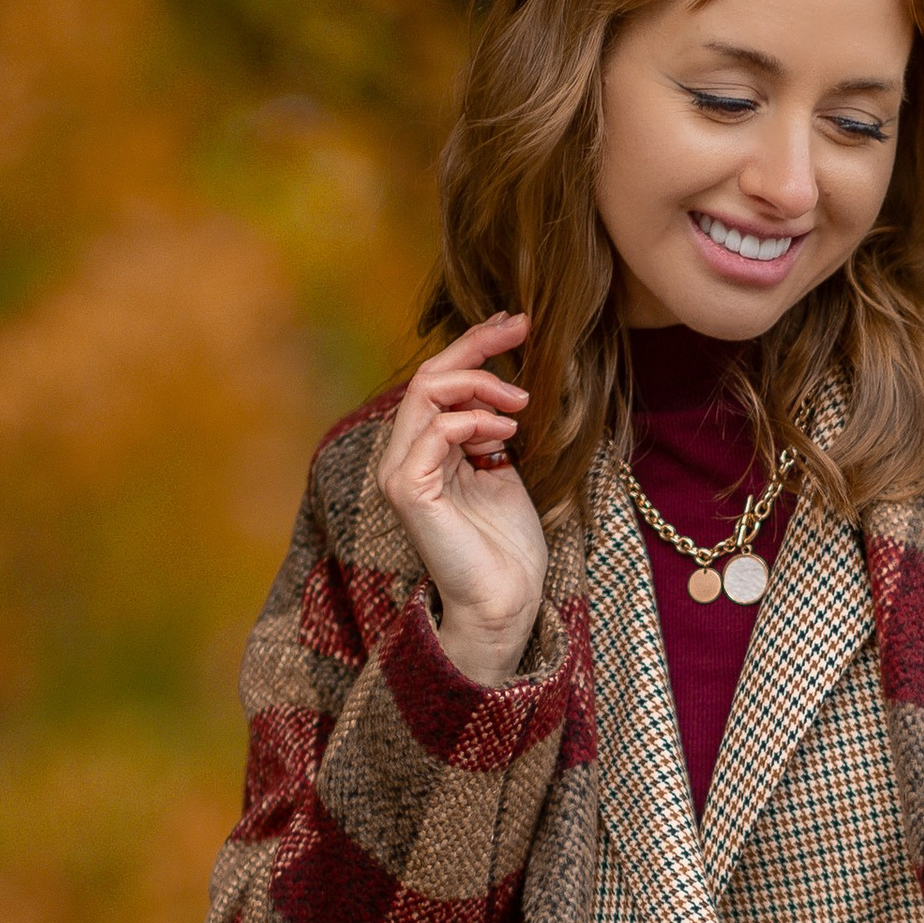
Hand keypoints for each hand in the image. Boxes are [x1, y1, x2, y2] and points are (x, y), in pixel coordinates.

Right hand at [375, 313, 549, 684]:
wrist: (506, 600)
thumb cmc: (508, 546)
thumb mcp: (503, 471)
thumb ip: (489, 430)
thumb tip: (500, 388)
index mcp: (425, 451)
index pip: (438, 382)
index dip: (473, 347)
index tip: (515, 322)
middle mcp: (404, 457)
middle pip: (428, 376)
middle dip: (476, 345)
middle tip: (521, 328)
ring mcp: (401, 473)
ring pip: (427, 393)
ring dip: (481, 384)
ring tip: (522, 401)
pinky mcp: (409, 491)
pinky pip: (435, 430)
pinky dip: (475, 420)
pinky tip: (507, 431)